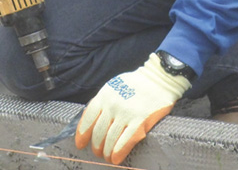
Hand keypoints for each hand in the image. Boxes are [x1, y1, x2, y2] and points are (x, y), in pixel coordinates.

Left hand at [75, 53, 190, 164]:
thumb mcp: (113, 87)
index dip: (82, 133)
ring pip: (111, 138)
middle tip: (97, 152)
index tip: (80, 144)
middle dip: (96, 145)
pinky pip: (126, 140)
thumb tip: (93, 119)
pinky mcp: (140, 120)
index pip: (88, 118)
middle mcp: (112, 105)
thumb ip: (103, 101)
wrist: (157, 78)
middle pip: (98, 131)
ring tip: (107, 157)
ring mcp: (125, 113)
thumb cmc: (134, 84)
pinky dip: (119, 151)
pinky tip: (115, 158)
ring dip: (106, 151)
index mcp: (103, 96)